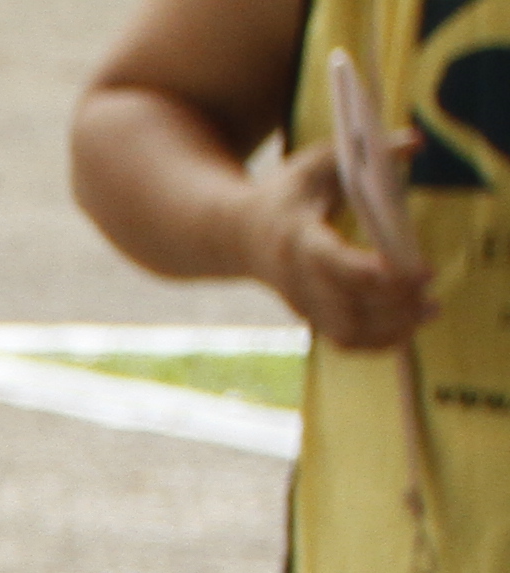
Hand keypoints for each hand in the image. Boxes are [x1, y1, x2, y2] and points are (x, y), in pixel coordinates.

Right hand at [253, 133, 435, 346]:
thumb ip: (368, 150)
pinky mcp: (309, 317)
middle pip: (347, 306)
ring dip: (391, 328)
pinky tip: (410, 326)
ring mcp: (301, 303)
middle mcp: (295, 280)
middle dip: (394, 303)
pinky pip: (346, 341)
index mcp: (296, 238)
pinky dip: (379, 341)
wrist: (233, 236)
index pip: (336, 264)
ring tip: (429, 310)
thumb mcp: (320, 162)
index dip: (378, 271)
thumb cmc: (287, 192)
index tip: (421, 271)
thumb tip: (416, 141)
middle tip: (430, 289)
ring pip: (348, 332)